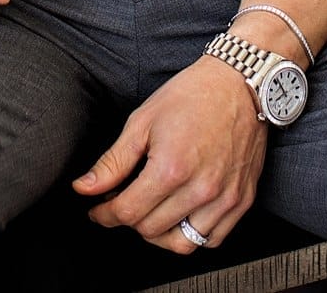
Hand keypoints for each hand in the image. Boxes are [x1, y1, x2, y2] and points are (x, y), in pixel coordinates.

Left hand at [72, 55, 267, 252]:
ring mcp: (224, 198)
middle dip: (129, 219)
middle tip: (123, 202)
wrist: (240, 82)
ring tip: (151, 212)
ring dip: (159, 234)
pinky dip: (193, 235)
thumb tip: (84, 188)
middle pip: (150, 230)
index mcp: (171, 168)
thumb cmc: (192, 95)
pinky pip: (212, 240)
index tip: (98, 210)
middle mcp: (200, 189)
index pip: (127, 212)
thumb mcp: (143, 120)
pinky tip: (182, 214)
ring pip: (181, 244)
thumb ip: (113, 162)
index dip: (104, 214)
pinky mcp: (242, 200)